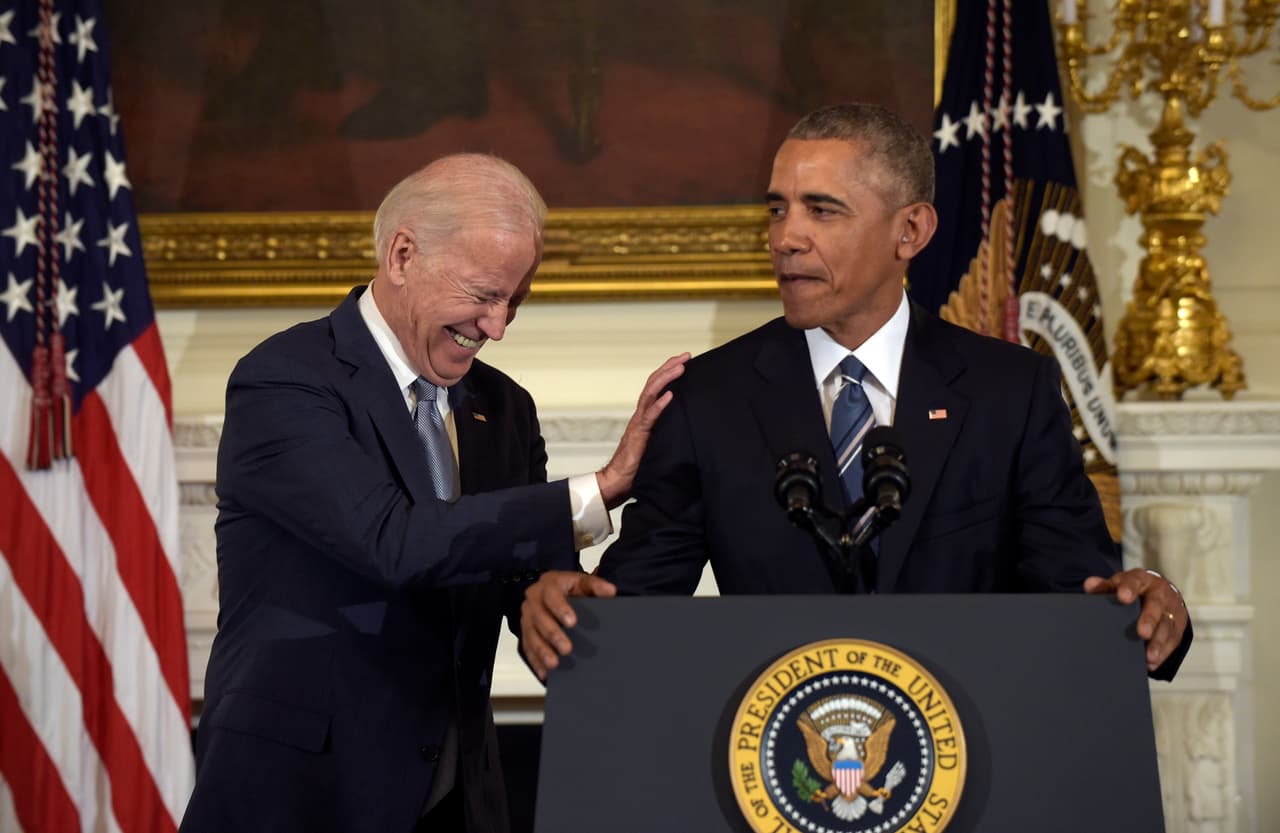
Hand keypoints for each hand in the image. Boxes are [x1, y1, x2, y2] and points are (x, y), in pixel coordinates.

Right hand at [520, 570, 616, 680]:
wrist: (551, 591)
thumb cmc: (569, 588)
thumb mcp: (582, 582)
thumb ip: (595, 586)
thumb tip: (610, 591)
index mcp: (548, 584)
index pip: (552, 595)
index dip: (560, 608)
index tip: (572, 622)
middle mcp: (534, 599)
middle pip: (540, 618)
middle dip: (553, 634)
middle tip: (567, 649)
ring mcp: (527, 617)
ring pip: (531, 635)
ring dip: (542, 651)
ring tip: (554, 664)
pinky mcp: (525, 632)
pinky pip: (528, 647)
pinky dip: (535, 661)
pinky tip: (545, 672)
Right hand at [596, 353, 689, 508]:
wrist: (617, 482)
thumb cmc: (636, 467)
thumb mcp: (656, 444)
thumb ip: (664, 432)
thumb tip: (685, 426)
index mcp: (645, 416)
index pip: (656, 387)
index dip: (668, 372)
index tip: (683, 361)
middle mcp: (640, 415)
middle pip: (653, 384)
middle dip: (669, 367)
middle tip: (686, 356)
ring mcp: (638, 424)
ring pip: (650, 394)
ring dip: (666, 378)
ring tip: (680, 367)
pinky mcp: (638, 436)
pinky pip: (650, 417)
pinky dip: (660, 405)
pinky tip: (671, 395)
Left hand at [1084, 568, 1187, 672]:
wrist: (1162, 592)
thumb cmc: (1134, 589)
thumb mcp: (1120, 584)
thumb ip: (1104, 586)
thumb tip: (1089, 585)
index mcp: (1142, 580)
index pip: (1135, 581)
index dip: (1129, 588)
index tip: (1122, 597)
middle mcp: (1160, 593)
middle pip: (1156, 605)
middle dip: (1149, 619)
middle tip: (1142, 633)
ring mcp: (1172, 610)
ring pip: (1167, 626)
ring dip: (1158, 643)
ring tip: (1148, 657)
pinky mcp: (1179, 626)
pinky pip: (1173, 640)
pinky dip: (1163, 653)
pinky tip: (1152, 662)